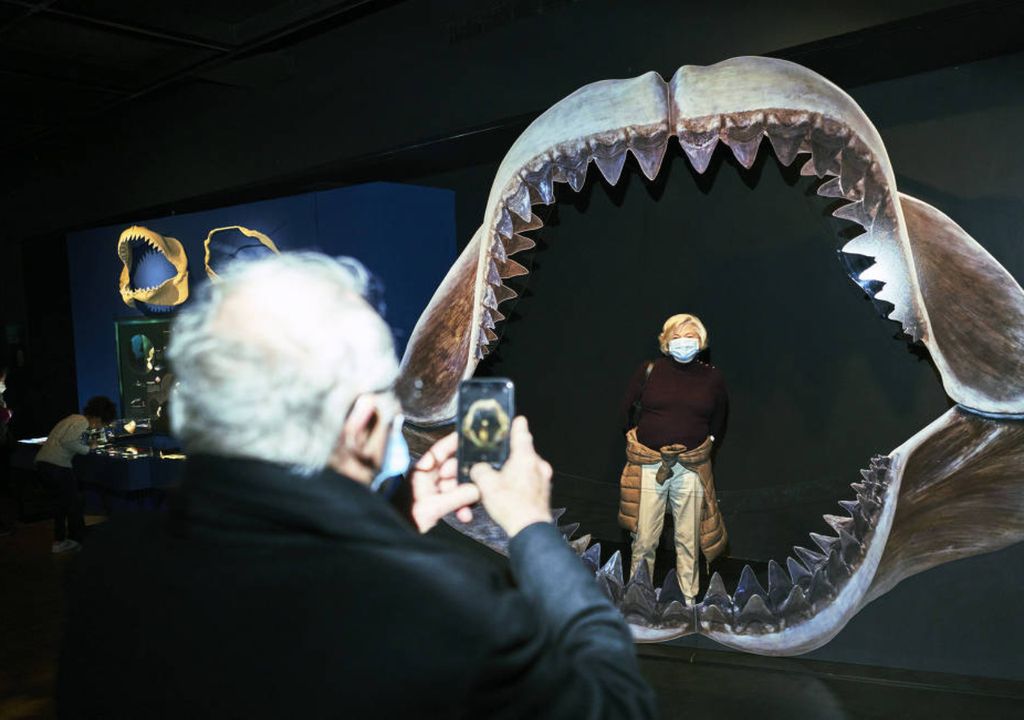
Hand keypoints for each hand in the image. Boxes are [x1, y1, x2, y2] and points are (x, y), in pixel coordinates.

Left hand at [409, 431, 480, 532]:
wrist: (395, 535)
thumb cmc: (405, 518)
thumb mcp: (432, 507)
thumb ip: (456, 497)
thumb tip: (477, 489)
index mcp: (422, 470)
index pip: (441, 450)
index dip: (455, 442)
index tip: (471, 438)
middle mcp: (429, 477)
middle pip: (454, 469)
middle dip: (466, 479)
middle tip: (478, 484)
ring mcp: (433, 489)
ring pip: (457, 486)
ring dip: (465, 497)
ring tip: (467, 509)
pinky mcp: (437, 502)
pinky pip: (454, 499)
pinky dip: (461, 507)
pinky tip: (464, 516)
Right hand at [470, 416, 552, 537]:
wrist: (529, 530)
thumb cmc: (512, 507)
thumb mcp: (486, 485)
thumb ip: (479, 470)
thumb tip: (478, 469)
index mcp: (525, 457)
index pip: (521, 431)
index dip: (515, 424)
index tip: (515, 419)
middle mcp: (538, 465)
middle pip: (524, 450)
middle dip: (511, 452)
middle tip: (500, 454)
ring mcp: (543, 479)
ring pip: (527, 466)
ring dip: (516, 468)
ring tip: (502, 476)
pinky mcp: (544, 492)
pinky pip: (531, 480)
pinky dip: (521, 481)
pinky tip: (510, 491)